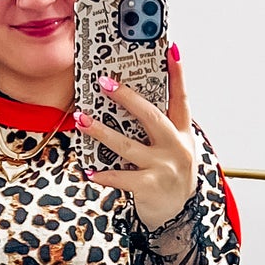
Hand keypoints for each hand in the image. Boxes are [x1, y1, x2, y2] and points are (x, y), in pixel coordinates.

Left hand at [76, 44, 198, 230]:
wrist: (178, 216)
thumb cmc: (170, 175)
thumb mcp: (176, 148)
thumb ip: (161, 127)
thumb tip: (130, 102)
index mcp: (183, 133)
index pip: (182, 97)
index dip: (178, 73)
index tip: (171, 48)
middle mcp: (176, 147)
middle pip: (150, 116)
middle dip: (126, 98)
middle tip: (104, 83)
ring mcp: (164, 167)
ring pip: (127, 145)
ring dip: (101, 131)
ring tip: (81, 119)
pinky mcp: (150, 186)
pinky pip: (121, 177)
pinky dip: (103, 175)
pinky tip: (89, 170)